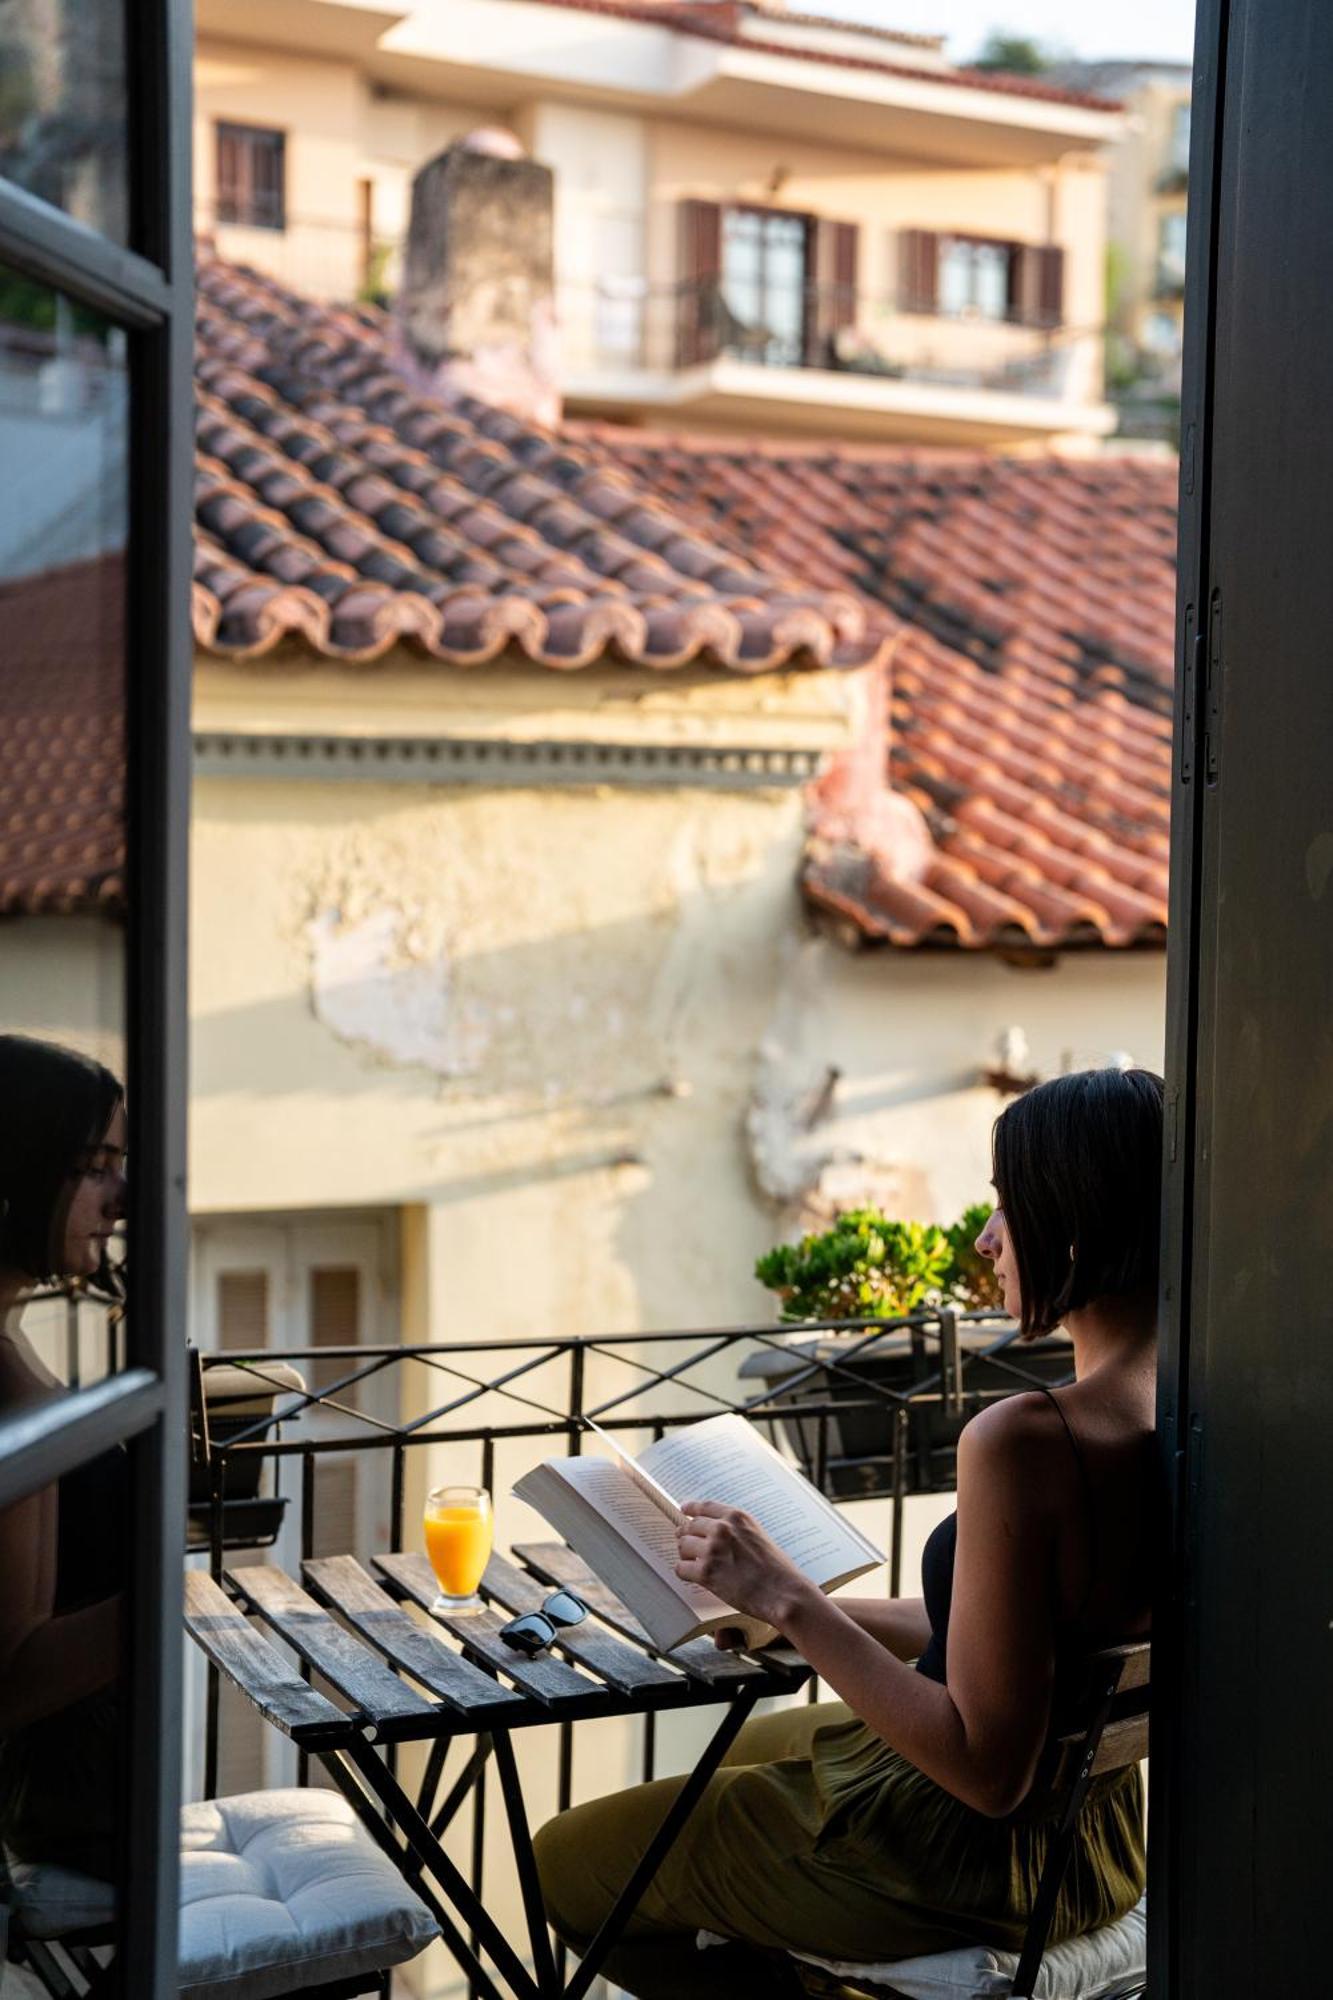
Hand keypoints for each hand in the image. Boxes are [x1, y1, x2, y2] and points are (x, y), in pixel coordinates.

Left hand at [674, 1501, 812, 1630]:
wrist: (783, 1593)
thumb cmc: (777, 1569)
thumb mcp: (759, 1536)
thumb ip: (738, 1530)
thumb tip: (718, 1533)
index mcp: (737, 1517)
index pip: (705, 1506)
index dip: (691, 1508)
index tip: (684, 1510)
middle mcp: (722, 1529)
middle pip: (690, 1526)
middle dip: (686, 1535)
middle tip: (686, 1543)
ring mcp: (712, 1549)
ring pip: (683, 1546)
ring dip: (686, 1555)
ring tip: (692, 1563)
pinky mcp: (706, 1572)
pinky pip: (681, 1568)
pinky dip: (685, 1573)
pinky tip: (693, 1577)